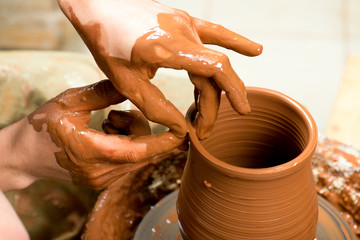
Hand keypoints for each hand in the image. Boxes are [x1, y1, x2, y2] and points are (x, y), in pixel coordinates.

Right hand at [0, 80, 184, 190]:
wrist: (22, 156)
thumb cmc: (42, 126)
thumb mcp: (70, 101)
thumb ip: (104, 93)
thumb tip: (136, 84)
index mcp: (91, 152)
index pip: (139, 150)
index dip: (165, 141)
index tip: (184, 130)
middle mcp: (100, 172)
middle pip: (142, 151)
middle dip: (141, 128)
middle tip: (114, 114)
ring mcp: (102, 180)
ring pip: (137, 157)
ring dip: (131, 135)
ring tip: (104, 123)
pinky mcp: (102, 181)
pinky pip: (128, 162)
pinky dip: (126, 144)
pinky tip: (104, 134)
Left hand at [57, 0, 262, 138]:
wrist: (98, 5)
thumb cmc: (106, 41)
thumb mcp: (125, 81)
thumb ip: (155, 106)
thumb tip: (180, 127)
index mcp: (168, 47)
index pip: (215, 70)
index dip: (231, 93)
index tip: (240, 113)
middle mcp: (183, 32)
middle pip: (214, 72)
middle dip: (213, 103)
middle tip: (203, 128)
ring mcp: (185, 23)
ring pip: (213, 58)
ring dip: (216, 86)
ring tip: (214, 110)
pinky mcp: (182, 20)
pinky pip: (214, 32)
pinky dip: (234, 42)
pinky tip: (254, 51)